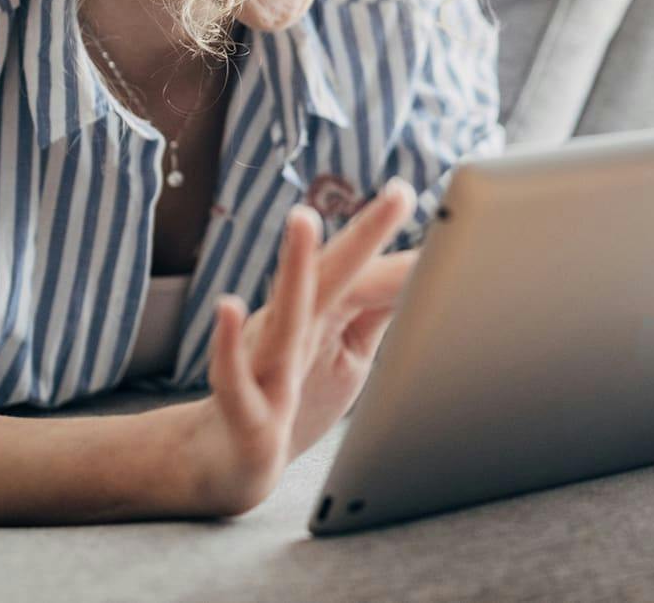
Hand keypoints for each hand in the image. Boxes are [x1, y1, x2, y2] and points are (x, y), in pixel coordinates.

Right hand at [182, 176, 417, 516]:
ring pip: (285, 312)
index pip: (367, 271)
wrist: (232, 462)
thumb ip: (379, 306)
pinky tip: (227, 307)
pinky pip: (234, 375)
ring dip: (293, 265)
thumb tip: (426, 265)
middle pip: (333, 274)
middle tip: (400, 192)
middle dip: (365, 233)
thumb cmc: (296, 396)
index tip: (424, 199)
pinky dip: (228, 342)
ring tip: (302, 218)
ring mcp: (266, 363)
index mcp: (323, 312)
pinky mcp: (246, 410)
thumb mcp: (349, 348)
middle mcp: (293, 326)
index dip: (398, 243)